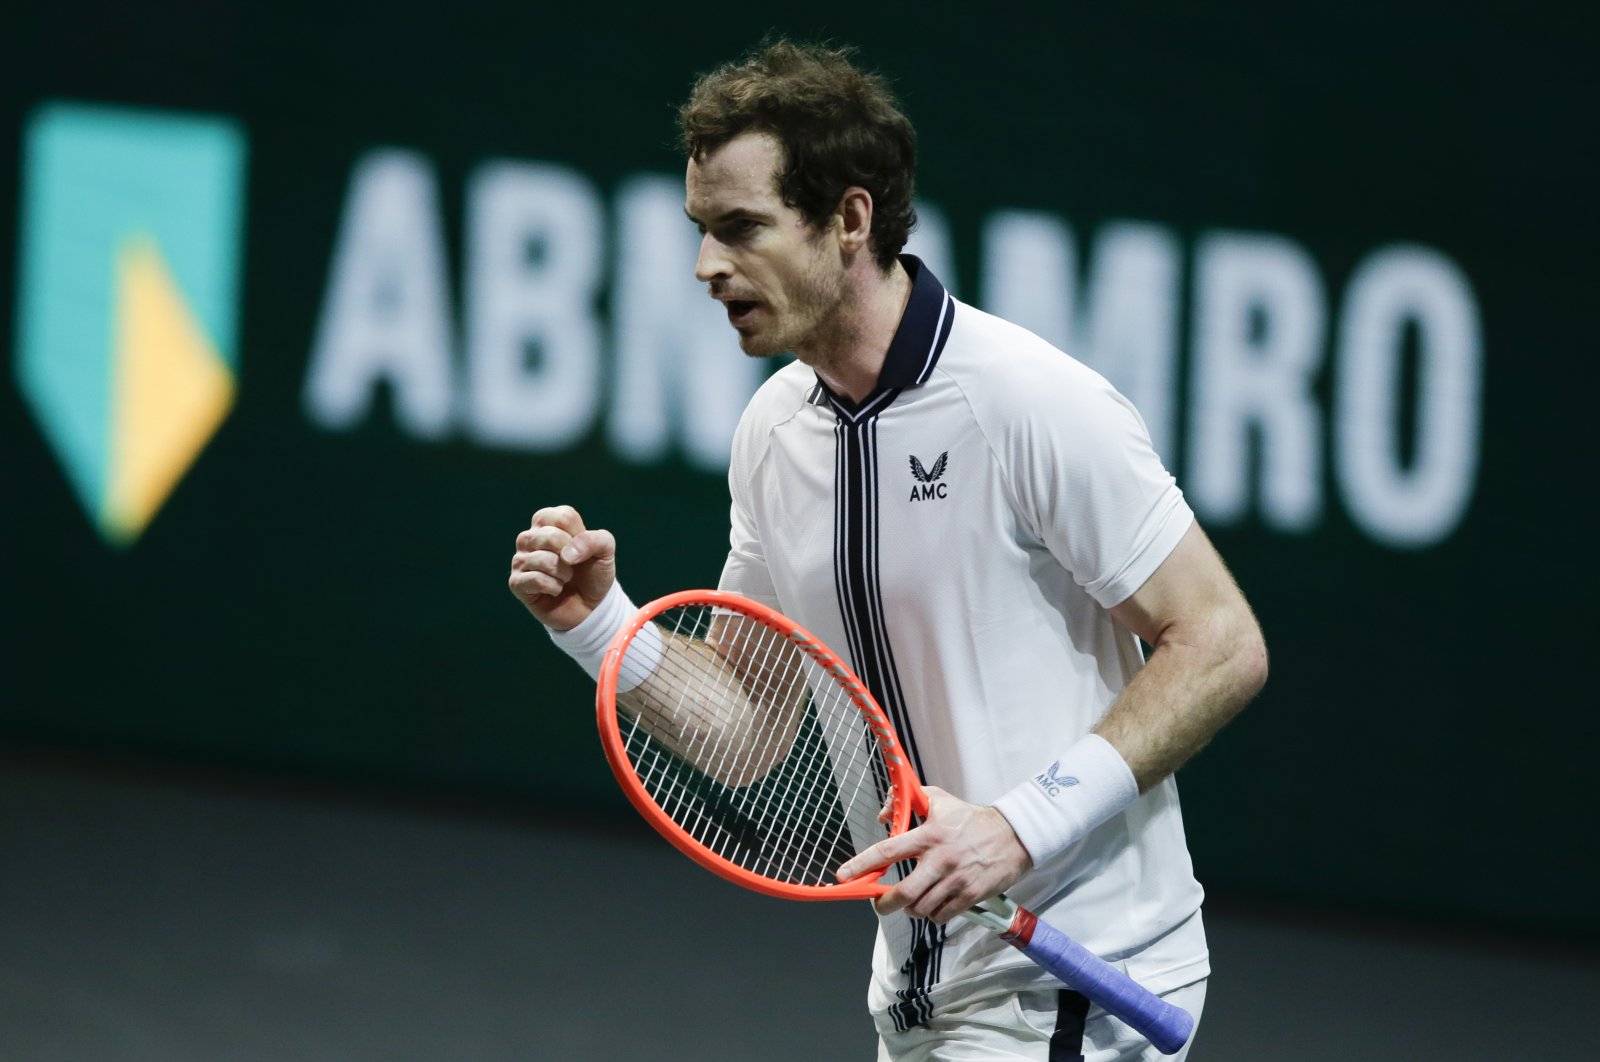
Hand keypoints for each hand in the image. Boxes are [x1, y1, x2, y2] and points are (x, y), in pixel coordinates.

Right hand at [508, 505, 616, 630]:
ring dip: (563, 573)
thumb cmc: (593, 573)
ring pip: (541, 559)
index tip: (581, 548)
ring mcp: (520, 560)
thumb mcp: (605, 551)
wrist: (590, 607)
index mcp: (548, 522)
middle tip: (573, 566)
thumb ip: (595, 540)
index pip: (563, 517)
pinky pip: (536, 579)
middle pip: (549, 536)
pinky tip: (555, 590)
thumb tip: (566, 554)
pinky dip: (553, 587)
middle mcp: (530, 538)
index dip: (580, 536)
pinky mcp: (516, 582)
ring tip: (565, 579)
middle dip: (570, 555)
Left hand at [835, 786, 1032, 923]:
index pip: (887, 851)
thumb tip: (884, 815)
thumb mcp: (938, 800)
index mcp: (929, 835)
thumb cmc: (970, 818)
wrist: (1012, 836)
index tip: (844, 875)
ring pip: (921, 908)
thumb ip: (907, 802)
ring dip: (911, 909)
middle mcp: (940, 860)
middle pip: (903, 893)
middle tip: (878, 903)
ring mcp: (956, 880)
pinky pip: (941, 916)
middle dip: (883, 904)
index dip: (862, 865)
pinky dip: (932, 914)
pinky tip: (934, 904)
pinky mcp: (970, 895)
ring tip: (912, 900)